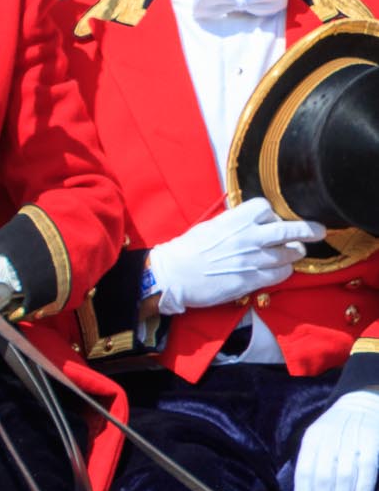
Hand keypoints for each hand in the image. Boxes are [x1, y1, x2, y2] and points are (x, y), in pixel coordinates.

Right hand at [145, 197, 322, 313]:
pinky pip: (280, 274)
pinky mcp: (250, 280)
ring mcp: (252, 259)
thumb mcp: (211, 226)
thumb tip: (253, 223)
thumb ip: (235, 223)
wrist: (172, 275)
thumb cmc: (187, 250)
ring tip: (292, 254)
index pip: (269, 209)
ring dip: (293, 254)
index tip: (273, 221)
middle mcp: (249, 237)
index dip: (274, 215)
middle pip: (291, 230)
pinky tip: (278, 271)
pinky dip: (283, 272)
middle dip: (309, 230)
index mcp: (236, 219)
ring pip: (289, 254)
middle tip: (318, 231)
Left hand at [295, 391, 378, 490]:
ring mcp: (353, 439)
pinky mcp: (373, 440)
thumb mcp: (319, 441)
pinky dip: (363, 486)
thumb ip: (313, 467)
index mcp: (312, 440)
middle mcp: (330, 439)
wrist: (363, 401)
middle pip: (323, 478)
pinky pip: (368, 466)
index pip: (304, 472)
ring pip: (344, 476)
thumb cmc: (338, 428)